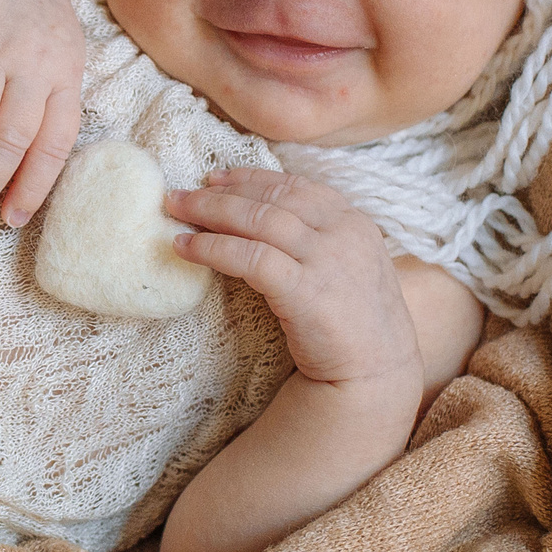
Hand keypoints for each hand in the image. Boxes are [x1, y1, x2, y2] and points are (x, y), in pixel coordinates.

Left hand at [165, 169, 423, 398]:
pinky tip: (187, 248)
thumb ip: (320, 239)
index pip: (294, 187)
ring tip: (175, 212)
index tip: (216, 177)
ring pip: (257, 220)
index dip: (251, 179)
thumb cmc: (356, 324)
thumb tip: (266, 220)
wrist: (376, 374)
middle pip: (270, 199)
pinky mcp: (306, 291)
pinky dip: (213, 248)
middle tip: (181, 194)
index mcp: (353, 221)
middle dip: (221, 193)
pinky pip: (250, 258)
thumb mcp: (350, 266)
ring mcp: (326, 259)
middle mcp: (343, 232)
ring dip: (209, 212)